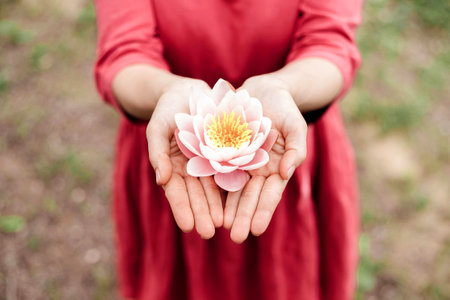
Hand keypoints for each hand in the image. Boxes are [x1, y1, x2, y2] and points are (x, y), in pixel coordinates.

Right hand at [146, 79, 223, 238]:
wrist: (189, 91)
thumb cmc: (167, 109)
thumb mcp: (158, 128)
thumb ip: (158, 153)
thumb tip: (161, 180)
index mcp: (171, 165)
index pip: (176, 192)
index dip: (181, 208)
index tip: (187, 226)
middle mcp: (190, 168)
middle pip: (196, 194)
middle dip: (201, 213)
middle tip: (208, 233)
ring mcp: (207, 161)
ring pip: (212, 188)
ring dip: (216, 206)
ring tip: (223, 224)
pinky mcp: (223, 152)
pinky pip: (227, 171)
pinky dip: (230, 186)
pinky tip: (236, 201)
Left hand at [223, 75, 306, 242]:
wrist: (263, 91)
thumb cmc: (284, 108)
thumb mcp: (295, 125)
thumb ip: (296, 148)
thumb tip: (286, 172)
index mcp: (277, 167)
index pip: (271, 194)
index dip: (264, 211)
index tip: (256, 229)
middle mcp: (258, 169)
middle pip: (251, 197)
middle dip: (244, 216)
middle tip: (236, 238)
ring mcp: (242, 162)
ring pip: (234, 189)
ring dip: (229, 208)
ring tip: (221, 226)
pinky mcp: (226, 152)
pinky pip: (220, 171)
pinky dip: (216, 186)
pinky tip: (209, 201)